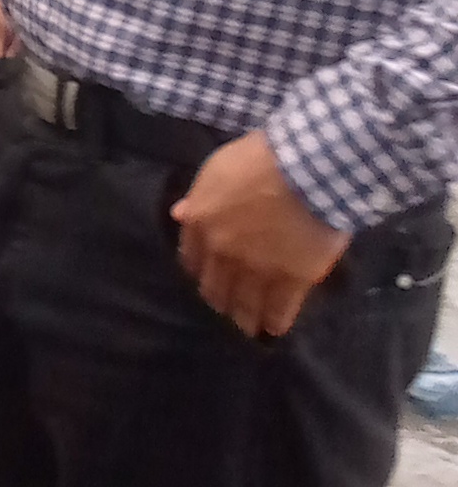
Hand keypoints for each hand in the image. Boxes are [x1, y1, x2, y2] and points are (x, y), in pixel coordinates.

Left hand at [172, 128, 348, 340]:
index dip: (198, 269)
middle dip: (218, 298)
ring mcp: (256, 269)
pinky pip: (279, 309)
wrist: (306, 168)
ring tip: (246, 326)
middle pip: (215, 286)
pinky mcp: (292, 279)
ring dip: (243, 318)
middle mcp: (223, 252)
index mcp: (201, 222)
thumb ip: (199, 196)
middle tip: (224, 306)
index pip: (191, 257)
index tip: (203, 276)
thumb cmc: (262, 157)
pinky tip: (273, 329)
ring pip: (244, 303)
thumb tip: (179, 214)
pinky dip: (275, 322)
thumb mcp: (219, 168)